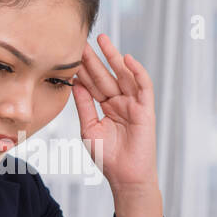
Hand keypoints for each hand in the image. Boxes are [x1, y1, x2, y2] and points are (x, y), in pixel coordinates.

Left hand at [71, 34, 158, 191]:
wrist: (125, 176)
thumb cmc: (107, 157)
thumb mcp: (89, 128)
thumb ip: (84, 105)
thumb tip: (75, 82)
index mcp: (105, 106)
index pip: (92, 83)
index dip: (83, 68)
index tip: (70, 53)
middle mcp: (119, 102)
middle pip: (105, 75)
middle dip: (94, 58)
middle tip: (82, 40)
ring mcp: (133, 104)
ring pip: (123, 76)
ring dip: (114, 57)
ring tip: (103, 40)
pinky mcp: (145, 109)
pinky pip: (143, 86)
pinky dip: (137, 72)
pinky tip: (126, 59)